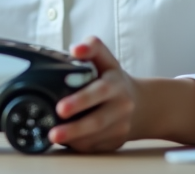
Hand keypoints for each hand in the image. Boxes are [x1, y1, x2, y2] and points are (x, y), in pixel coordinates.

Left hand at [50, 36, 136, 152]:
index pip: (100, 91)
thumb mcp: (106, 59)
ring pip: (95, 138)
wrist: (141, 105)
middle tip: (53, 133)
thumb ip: (92, 47)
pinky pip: (95, 147)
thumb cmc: (113, 79)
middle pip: (97, 120)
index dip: (81, 100)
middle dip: (74, 128)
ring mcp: (120, 127)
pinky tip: (67, 140)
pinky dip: (79, 144)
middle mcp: (121, 107)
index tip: (62, 108)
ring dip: (73, 139)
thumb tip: (75, 49)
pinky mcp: (116, 142)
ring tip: (53, 136)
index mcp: (115, 84)